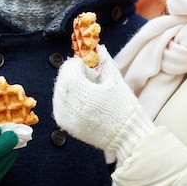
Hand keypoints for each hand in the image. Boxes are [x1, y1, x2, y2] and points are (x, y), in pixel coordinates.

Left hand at [53, 45, 153, 162]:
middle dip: (73, 74)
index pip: (69, 69)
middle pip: (62, 80)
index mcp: (82, 91)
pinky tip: (81, 101)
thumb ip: (105, 62)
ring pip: (59, 93)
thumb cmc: (124, 107)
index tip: (90, 67)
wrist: (127, 136)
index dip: (78, 64)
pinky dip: (67, 100)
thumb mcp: (116, 81)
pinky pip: (59, 107)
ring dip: (69, 87)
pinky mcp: (67, 126)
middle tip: (89, 77)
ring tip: (87, 90)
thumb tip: (98, 48)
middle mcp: (70, 105)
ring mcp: (66, 117)